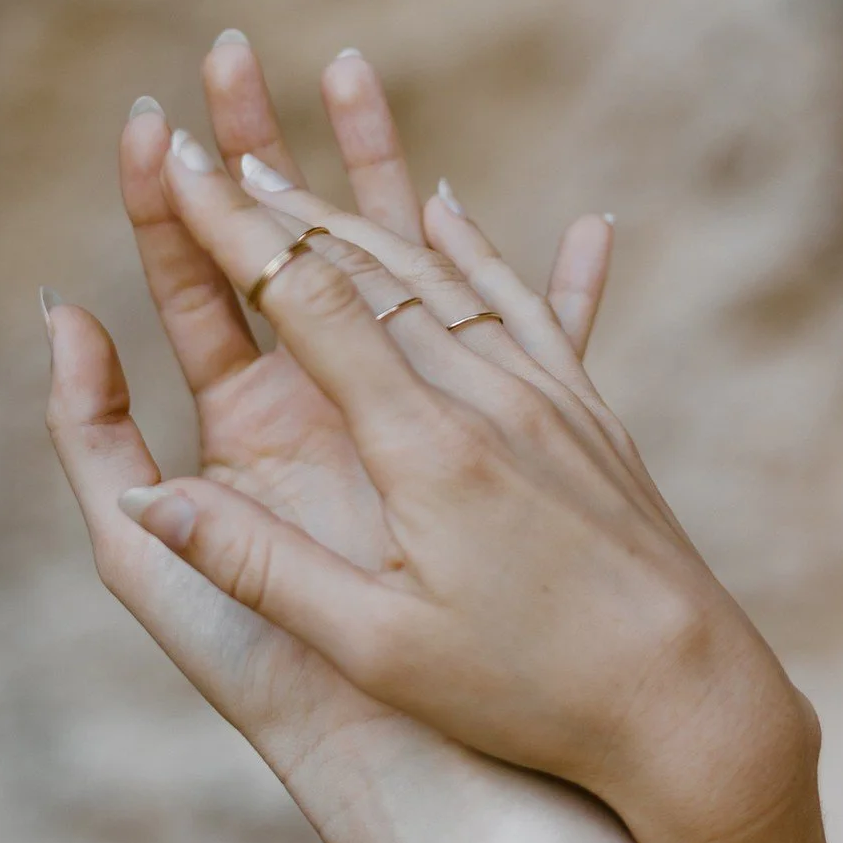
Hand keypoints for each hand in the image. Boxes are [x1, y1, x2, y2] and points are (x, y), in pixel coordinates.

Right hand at [119, 94, 842, 842]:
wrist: (695, 701)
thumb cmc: (531, 693)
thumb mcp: (380, 648)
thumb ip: (258, 567)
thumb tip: (147, 498)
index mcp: (425, 444)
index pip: (305, 301)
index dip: (229, 227)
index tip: (172, 160)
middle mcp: (488, 395)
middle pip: (367, 266)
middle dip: (278, 202)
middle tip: (213, 141)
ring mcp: (547, 397)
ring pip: (438, 272)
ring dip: (359, 210)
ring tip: (300, 167)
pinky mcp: (589, 415)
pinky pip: (518, 302)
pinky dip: (471, 246)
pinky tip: (449, 207)